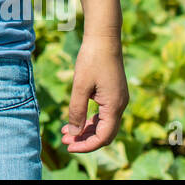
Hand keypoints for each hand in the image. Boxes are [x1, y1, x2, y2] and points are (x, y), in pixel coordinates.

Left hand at [60, 33, 127, 152]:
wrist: (104, 38)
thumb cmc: (91, 59)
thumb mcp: (80, 86)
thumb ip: (77, 110)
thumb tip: (74, 132)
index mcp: (114, 106)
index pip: (103, 137)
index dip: (87, 145)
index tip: (69, 146)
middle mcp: (120, 105)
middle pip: (104, 133)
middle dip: (85, 139)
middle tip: (65, 140)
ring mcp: (117, 99)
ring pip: (103, 124)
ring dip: (86, 130)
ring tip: (66, 132)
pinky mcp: (113, 93)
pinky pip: (103, 114)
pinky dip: (90, 119)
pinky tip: (75, 119)